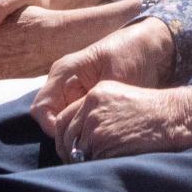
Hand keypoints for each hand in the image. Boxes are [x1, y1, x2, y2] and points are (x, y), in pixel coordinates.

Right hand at [32, 18, 175, 137]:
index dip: (53, 128)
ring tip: (95, 139)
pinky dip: (85, 127)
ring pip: (62, 120)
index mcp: (64, 72)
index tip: (75, 138)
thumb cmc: (133, 55)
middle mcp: (62, 81)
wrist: (151, 45)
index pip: (41, 109)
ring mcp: (72, 89)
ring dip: (75, 131)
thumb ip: (96, 102)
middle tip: (86, 145)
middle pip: (49, 118)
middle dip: (65, 134)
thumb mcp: (115, 79)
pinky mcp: (84, 97)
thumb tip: (86, 129)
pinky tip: (101, 132)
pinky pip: (76, 117)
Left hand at [47, 81, 191, 161]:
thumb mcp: (121, 98)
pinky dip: (99, 165)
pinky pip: (92, 161)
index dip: (64, 135)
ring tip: (100, 162)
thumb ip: (98, 109)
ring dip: (86, 159)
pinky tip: (112, 162)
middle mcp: (91, 108)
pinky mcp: (103, 144)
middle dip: (69, 151)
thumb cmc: (154, 110)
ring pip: (78, 150)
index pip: (64, 118)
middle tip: (76, 161)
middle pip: (66, 135)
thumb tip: (81, 133)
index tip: (68, 146)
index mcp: (95, 94)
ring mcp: (96, 127)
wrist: (173, 116)